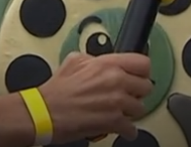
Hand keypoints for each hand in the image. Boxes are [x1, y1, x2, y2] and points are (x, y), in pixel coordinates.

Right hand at [36, 52, 152, 142]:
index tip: (139, 76)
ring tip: (121, 112)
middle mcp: (115, 81)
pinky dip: (127, 131)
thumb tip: (100, 62)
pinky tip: (120, 128)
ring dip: (131, 112)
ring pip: (140, 108)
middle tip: (129, 95)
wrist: (45, 112)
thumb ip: (93, 59)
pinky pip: (132, 128)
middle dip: (137, 92)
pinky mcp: (114, 122)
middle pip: (146, 86)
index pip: (142, 63)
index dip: (142, 71)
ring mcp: (116, 102)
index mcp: (107, 64)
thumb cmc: (56, 91)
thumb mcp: (73, 61)